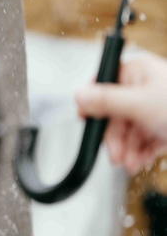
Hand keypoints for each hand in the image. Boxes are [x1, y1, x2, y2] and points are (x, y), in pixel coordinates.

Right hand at [76, 53, 166, 172]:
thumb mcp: (139, 105)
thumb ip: (105, 100)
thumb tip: (78, 95)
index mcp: (138, 72)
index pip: (103, 82)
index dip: (92, 102)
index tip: (84, 119)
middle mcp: (146, 87)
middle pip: (116, 111)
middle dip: (115, 137)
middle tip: (114, 154)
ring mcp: (157, 108)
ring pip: (131, 128)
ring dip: (127, 149)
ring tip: (129, 163)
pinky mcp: (166, 126)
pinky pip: (146, 138)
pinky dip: (140, 151)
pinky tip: (139, 161)